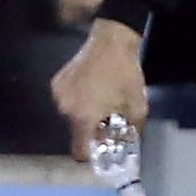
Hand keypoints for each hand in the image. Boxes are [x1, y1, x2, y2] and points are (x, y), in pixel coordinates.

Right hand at [51, 18, 148, 157]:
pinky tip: (91, 86)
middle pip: (77, 131)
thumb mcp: (137, 105)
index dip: (90, 154)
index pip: (78, 151)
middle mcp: (66, 109)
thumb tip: (128, 141)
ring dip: (84, 112)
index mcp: (83, 118)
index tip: (100, 148)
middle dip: (91, 129)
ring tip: (100, 99)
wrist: (111, 41)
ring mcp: (59, 94)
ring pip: (71, 114)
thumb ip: (132, 129)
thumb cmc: (125, 74)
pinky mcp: (57, 82)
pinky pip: (67, 99)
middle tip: (106, 117)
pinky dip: (77, 98)